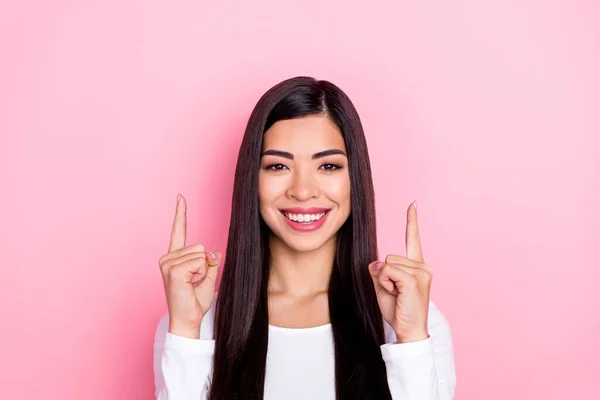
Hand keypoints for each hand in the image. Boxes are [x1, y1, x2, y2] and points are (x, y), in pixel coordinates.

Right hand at [158, 194, 221, 338]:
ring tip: (192, 284)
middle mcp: (168, 258)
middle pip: (200, 246)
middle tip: (195, 281)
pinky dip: (200, 274)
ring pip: (200, 254)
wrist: (189, 319)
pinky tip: (190, 285)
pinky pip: (198, 262)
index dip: (180, 214)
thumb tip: (213, 252)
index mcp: (175, 257)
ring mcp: (168, 263)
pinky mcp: (172, 270)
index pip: (178, 231)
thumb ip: (210, 261)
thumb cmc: (195, 300)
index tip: (180, 197)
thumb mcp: (208, 276)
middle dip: (205, 265)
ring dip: (202, 271)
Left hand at [368, 201, 431, 342]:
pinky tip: (397, 294)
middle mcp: (423, 266)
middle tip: (395, 293)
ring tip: (397, 294)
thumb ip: (379, 271)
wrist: (409, 330)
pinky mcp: (415, 279)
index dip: (412, 221)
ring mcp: (421, 272)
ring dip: (384, 280)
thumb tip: (376, 262)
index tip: (412, 204)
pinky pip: (387, 271)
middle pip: (389, 256)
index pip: (413, 239)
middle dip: (384, 275)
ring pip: (387, 264)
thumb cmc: (398, 310)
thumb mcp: (383, 287)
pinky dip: (385, 283)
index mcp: (417, 266)